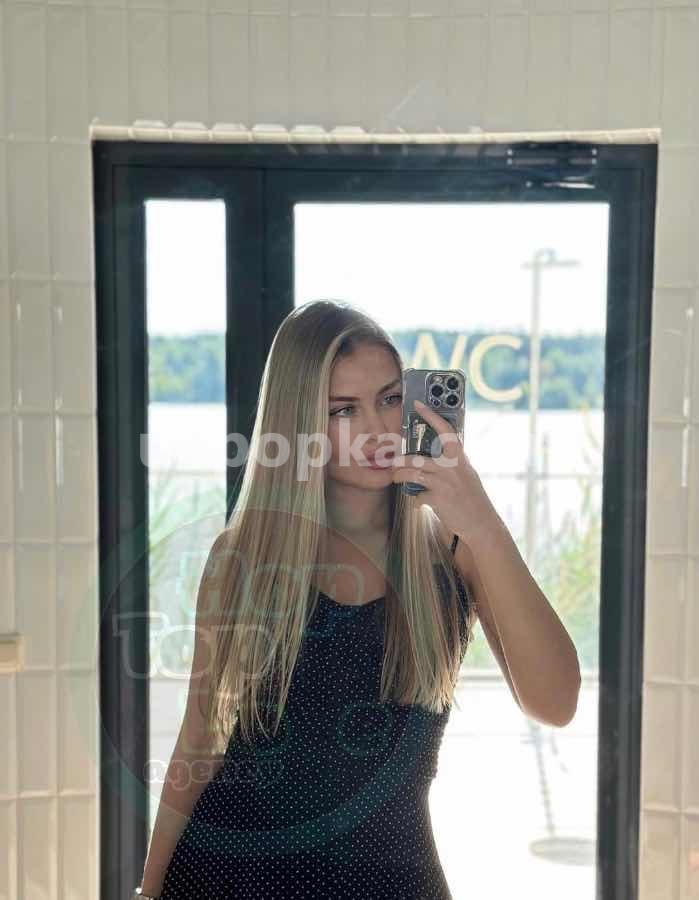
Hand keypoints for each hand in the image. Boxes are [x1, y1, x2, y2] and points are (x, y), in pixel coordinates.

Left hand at [391, 399, 497, 542]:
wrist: (481, 522)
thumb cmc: (472, 497)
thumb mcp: (466, 473)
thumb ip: (452, 462)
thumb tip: (436, 453)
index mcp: (459, 457)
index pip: (445, 430)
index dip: (431, 416)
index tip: (418, 405)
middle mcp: (451, 467)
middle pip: (415, 458)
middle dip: (400, 462)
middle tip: (394, 464)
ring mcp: (444, 483)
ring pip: (411, 474)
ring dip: (399, 477)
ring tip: (396, 478)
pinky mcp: (437, 499)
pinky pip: (417, 496)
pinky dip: (416, 500)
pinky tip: (419, 503)